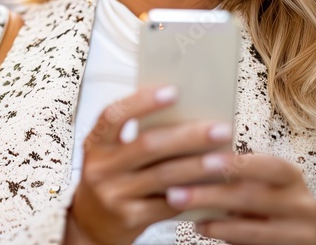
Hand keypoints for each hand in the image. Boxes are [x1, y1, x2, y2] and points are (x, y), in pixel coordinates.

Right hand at [65, 85, 234, 244]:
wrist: (91, 225)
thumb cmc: (110, 181)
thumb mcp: (110, 155)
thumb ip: (135, 136)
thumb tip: (184, 115)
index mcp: (95, 144)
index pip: (113, 115)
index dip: (142, 101)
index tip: (173, 91)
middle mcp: (100, 168)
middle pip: (148, 145)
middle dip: (188, 135)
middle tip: (219, 128)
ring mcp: (113, 195)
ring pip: (163, 175)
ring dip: (198, 166)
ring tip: (224, 158)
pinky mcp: (129, 218)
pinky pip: (167, 204)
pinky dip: (192, 194)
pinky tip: (211, 187)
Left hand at [164, 153, 315, 244]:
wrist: (302, 232)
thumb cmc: (270, 195)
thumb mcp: (265, 179)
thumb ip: (241, 168)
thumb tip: (196, 149)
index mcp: (291, 176)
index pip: (268, 165)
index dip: (239, 163)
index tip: (205, 159)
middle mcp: (299, 204)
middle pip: (252, 199)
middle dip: (210, 195)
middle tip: (174, 193)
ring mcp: (297, 233)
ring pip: (250, 229)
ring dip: (211, 222)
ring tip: (183, 213)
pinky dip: (223, 236)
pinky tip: (201, 227)